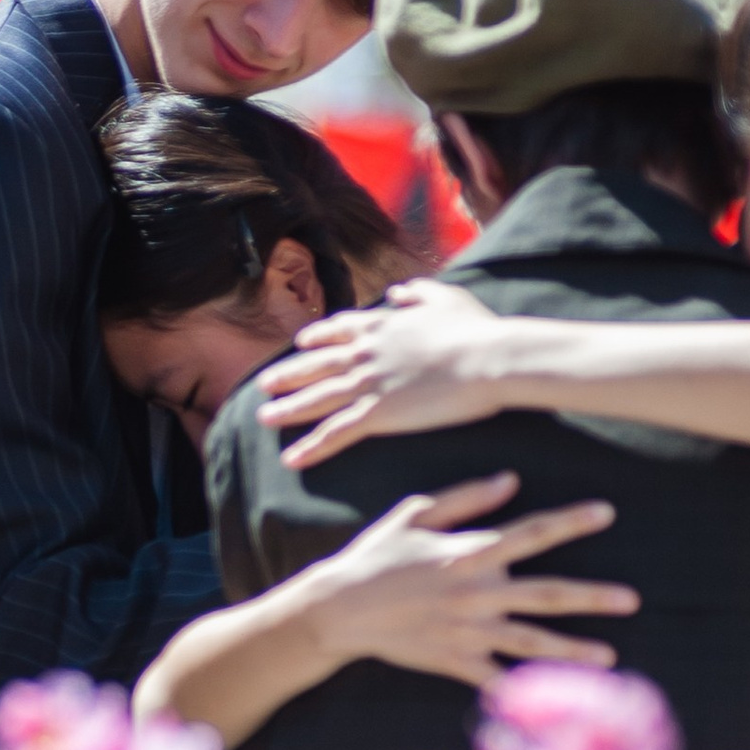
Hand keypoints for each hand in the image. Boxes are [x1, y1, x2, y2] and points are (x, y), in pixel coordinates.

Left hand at [256, 279, 514, 470]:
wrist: (486, 358)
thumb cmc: (475, 330)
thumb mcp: (446, 298)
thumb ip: (418, 292)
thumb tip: (399, 291)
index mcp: (382, 325)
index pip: (340, 331)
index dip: (318, 338)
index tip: (301, 342)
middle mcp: (366, 352)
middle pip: (317, 365)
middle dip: (289, 375)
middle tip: (264, 384)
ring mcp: (367, 383)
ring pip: (317, 398)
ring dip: (288, 410)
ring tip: (263, 418)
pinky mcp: (377, 413)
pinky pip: (335, 433)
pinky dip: (311, 447)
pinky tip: (291, 459)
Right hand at [311, 473, 634, 686]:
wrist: (339, 609)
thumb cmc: (376, 556)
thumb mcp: (415, 514)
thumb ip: (465, 498)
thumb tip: (510, 480)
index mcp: (469, 553)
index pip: (531, 534)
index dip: (571, 521)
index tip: (607, 512)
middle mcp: (475, 593)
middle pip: (545, 593)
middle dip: (591, 596)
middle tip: (632, 598)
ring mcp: (467, 630)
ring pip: (531, 641)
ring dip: (573, 648)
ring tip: (610, 656)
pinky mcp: (454, 660)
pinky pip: (496, 677)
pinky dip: (524, 689)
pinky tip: (556, 702)